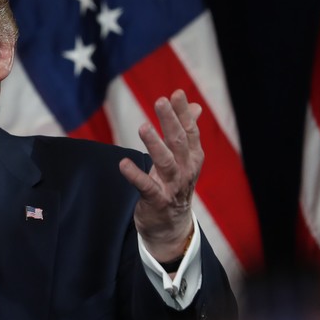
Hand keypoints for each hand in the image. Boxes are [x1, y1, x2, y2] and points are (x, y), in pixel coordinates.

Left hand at [118, 89, 202, 261]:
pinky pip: (146, 186)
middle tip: (160, 101)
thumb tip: (196, 106)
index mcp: (193, 158)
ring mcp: (172, 186)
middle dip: (170, 121)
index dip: (183, 113)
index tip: (175, 93)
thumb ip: (186, 132)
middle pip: (179, 142)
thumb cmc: (174, 185)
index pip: (190, 131)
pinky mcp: (157, 200)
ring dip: (155, 144)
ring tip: (143, 127)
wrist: (172, 226)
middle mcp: (186, 170)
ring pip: (165, 162)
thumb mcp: (183, 159)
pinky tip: (123, 164)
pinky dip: (135, 175)